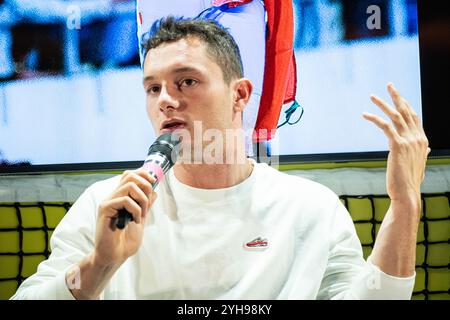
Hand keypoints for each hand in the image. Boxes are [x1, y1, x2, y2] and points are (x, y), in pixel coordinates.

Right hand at [94, 168, 156, 267]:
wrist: (115, 256)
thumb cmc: (125, 240)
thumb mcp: (141, 219)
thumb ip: (145, 205)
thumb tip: (154, 191)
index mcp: (120, 197)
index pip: (129, 175)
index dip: (143, 174)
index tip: (153, 183)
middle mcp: (113, 197)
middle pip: (129, 175)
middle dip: (145, 185)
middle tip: (148, 202)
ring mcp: (108, 202)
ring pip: (128, 186)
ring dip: (141, 199)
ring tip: (141, 214)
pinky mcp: (105, 209)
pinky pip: (124, 200)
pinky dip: (135, 209)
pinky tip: (134, 220)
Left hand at [363, 83, 429, 208]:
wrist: (408, 194)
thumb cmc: (410, 181)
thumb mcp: (419, 164)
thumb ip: (423, 153)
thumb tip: (428, 148)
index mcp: (422, 141)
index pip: (415, 117)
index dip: (406, 104)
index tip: (399, 95)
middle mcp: (418, 138)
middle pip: (406, 111)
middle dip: (397, 96)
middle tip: (389, 84)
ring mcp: (409, 141)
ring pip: (395, 115)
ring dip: (383, 103)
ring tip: (372, 96)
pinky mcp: (397, 145)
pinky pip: (385, 126)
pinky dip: (375, 118)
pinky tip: (365, 114)